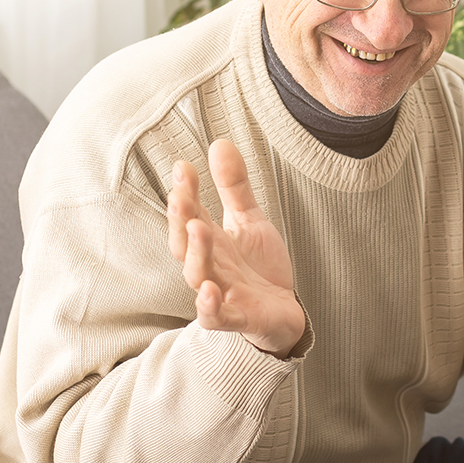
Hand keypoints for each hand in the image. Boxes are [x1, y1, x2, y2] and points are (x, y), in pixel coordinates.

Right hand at [167, 138, 305, 355]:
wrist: (283, 313)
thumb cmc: (259, 269)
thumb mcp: (250, 221)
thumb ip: (234, 187)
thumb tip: (219, 143)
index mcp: (210, 242)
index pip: (191, 214)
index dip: (186, 192)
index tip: (184, 167)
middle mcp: (209, 266)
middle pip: (185, 243)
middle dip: (180, 220)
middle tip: (181, 195)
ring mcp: (221, 293)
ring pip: (198, 276)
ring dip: (196, 253)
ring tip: (199, 229)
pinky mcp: (236, 318)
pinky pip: (215, 317)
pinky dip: (208, 307)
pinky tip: (208, 292)